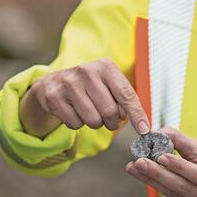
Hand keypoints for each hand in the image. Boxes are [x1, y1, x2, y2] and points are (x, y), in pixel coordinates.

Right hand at [20, 58, 149, 137]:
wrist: (52, 84)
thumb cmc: (89, 87)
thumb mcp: (108, 85)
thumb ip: (124, 100)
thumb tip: (141, 123)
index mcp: (105, 67)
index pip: (126, 94)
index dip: (137, 114)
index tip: (145, 130)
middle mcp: (86, 71)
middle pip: (110, 112)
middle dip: (111, 122)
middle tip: (108, 119)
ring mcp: (68, 83)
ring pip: (93, 120)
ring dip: (95, 123)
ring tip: (89, 112)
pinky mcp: (54, 97)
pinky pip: (76, 124)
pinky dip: (77, 123)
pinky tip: (73, 111)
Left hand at [125, 127, 196, 196]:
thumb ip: (179, 139)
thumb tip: (154, 133)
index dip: (179, 166)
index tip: (160, 156)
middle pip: (183, 187)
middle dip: (158, 174)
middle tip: (138, 163)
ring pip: (175, 195)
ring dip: (153, 181)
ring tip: (134, 168)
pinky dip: (159, 187)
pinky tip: (146, 177)